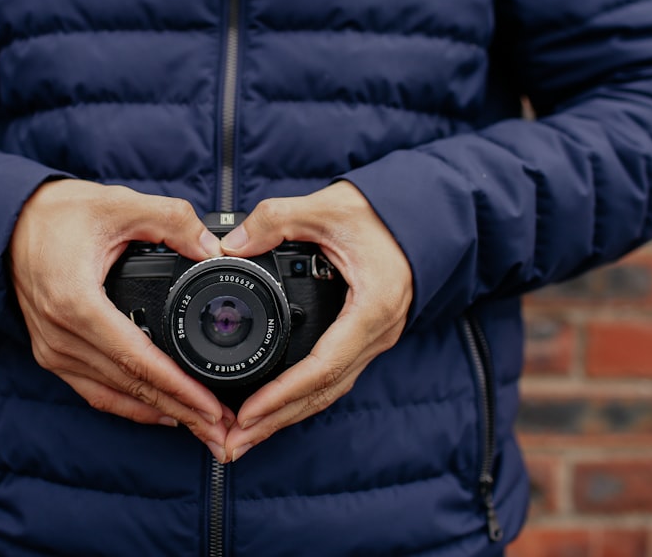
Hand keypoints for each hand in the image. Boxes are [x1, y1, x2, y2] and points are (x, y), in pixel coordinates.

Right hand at [9, 179, 231, 458]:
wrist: (5, 223)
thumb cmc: (56, 214)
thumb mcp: (118, 204)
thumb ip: (170, 220)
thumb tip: (213, 248)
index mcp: (76, 303)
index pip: (137, 358)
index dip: (179, 387)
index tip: (212, 406)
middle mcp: (61, 336)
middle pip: (130, 386)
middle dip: (181, 410)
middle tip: (223, 430)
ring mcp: (53, 350)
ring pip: (115, 395)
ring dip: (162, 413)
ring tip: (204, 427)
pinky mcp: (52, 355)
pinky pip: (96, 391)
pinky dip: (131, 405)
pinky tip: (163, 413)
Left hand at [220, 181, 412, 460]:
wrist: (420, 214)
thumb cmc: (380, 214)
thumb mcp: (327, 207)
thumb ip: (277, 220)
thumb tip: (231, 244)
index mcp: (371, 309)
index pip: (323, 366)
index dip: (283, 395)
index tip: (247, 413)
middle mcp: (376, 334)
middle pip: (323, 393)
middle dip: (276, 421)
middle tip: (233, 443)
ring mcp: (374, 340)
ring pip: (328, 391)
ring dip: (287, 416)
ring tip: (244, 436)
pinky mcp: (365, 338)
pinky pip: (332, 377)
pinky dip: (301, 396)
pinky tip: (275, 406)